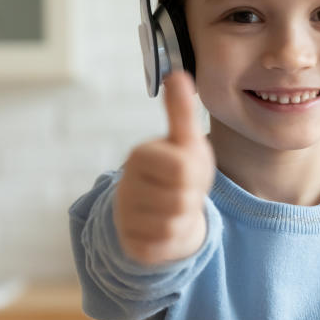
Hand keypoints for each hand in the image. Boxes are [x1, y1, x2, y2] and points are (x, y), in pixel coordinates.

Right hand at [113, 71, 215, 264]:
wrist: (165, 212)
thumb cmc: (179, 171)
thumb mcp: (185, 141)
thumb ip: (181, 111)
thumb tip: (176, 74)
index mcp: (141, 154)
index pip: (182, 169)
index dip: (194, 174)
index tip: (184, 170)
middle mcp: (126, 183)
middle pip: (182, 197)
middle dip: (191, 196)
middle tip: (182, 191)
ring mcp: (125, 214)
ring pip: (173, 223)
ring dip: (183, 218)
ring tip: (175, 208)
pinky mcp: (130, 242)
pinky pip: (164, 245)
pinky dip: (173, 239)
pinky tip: (165, 228)